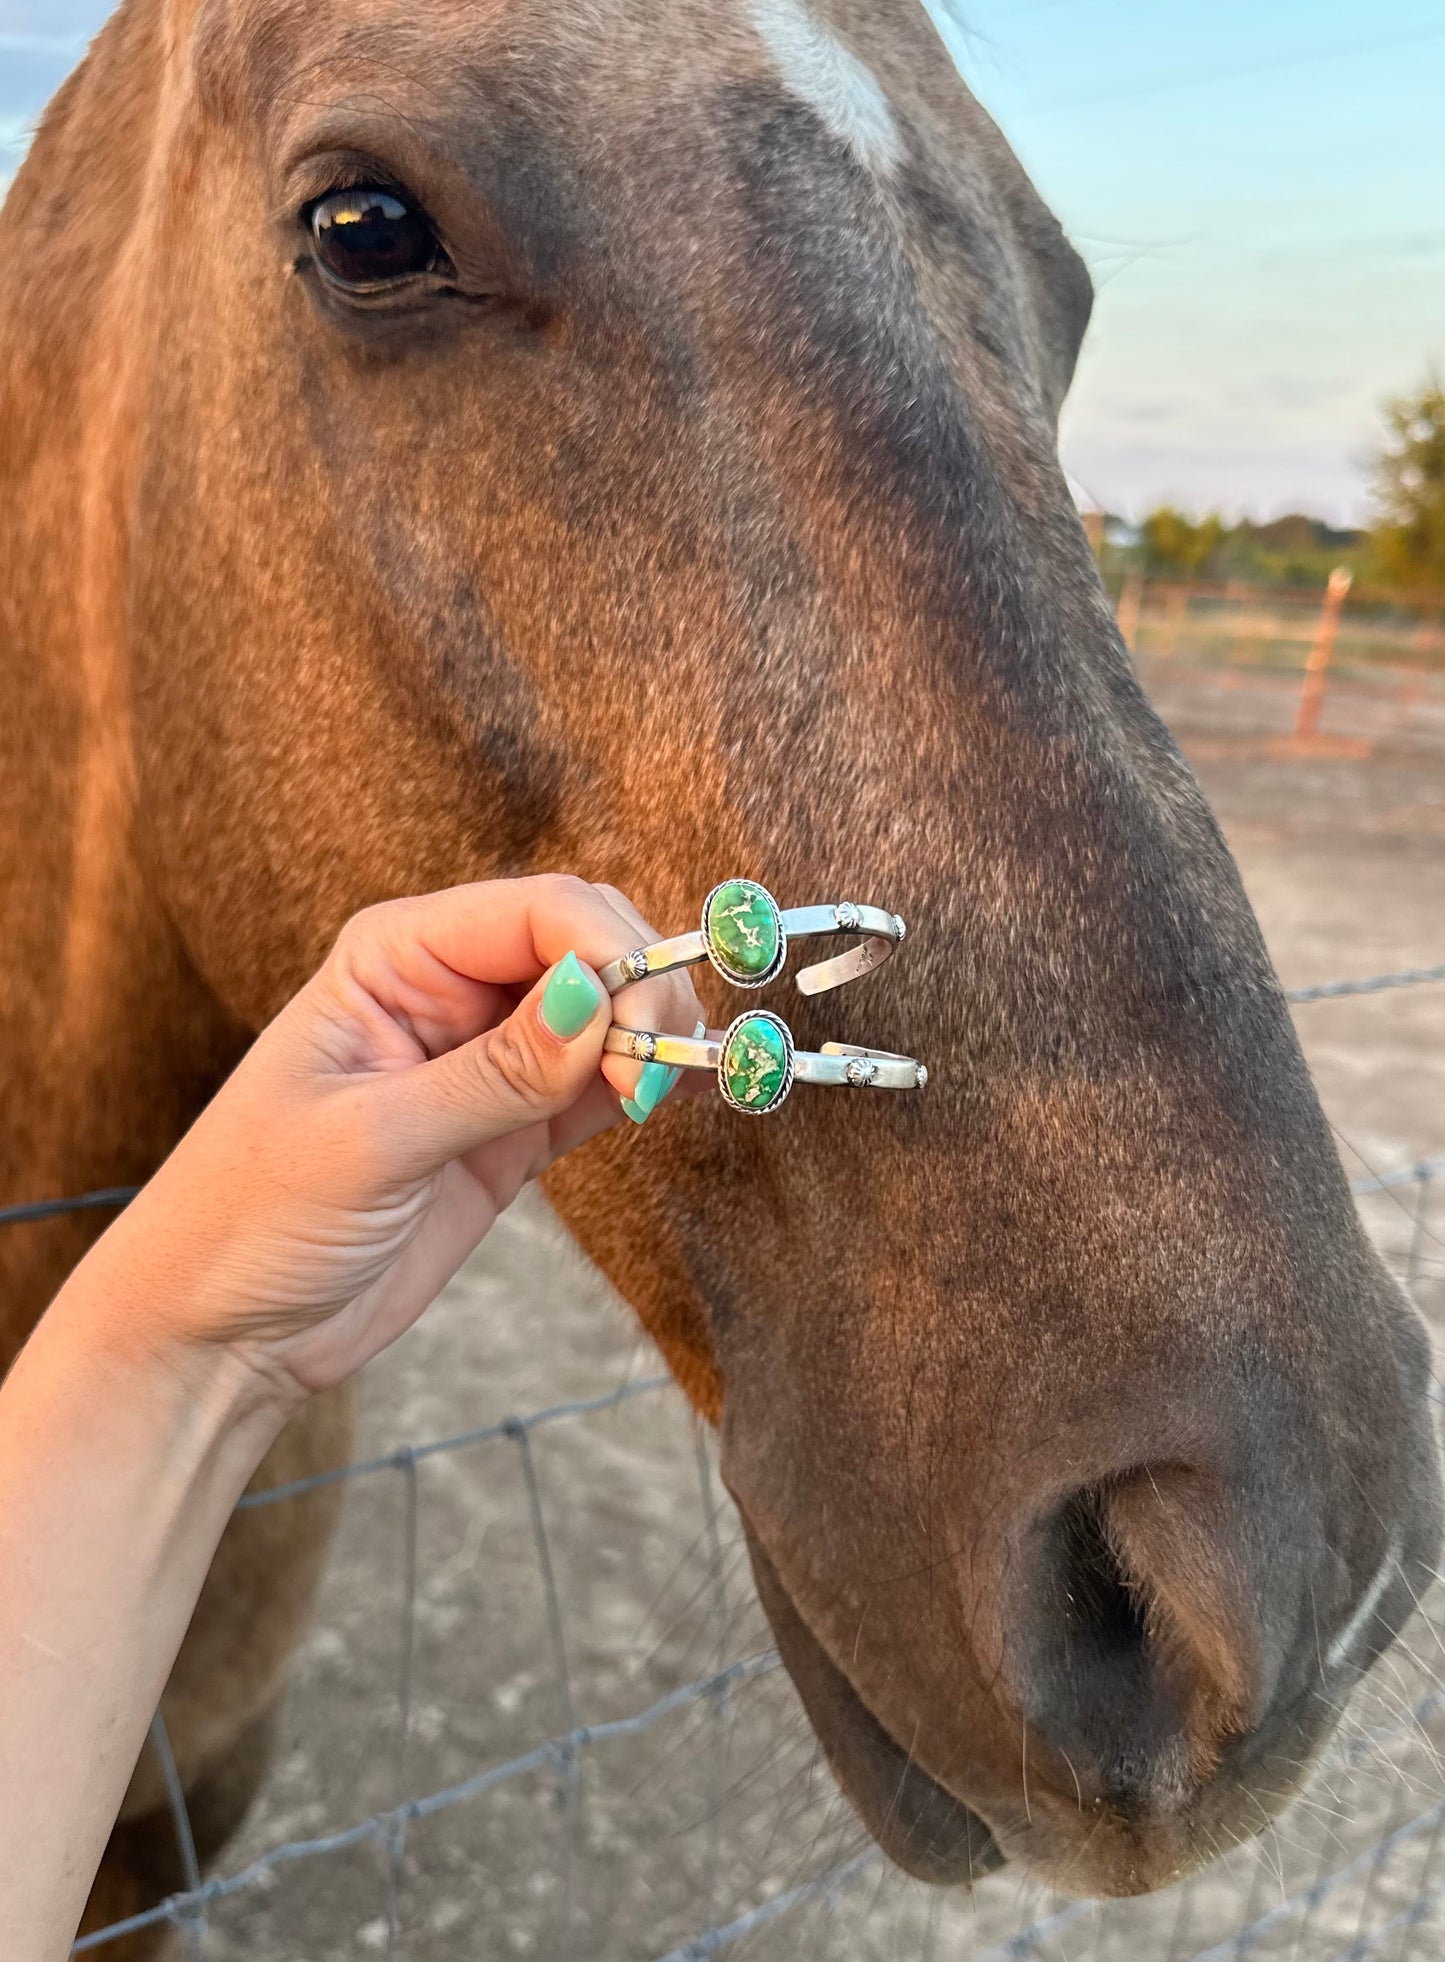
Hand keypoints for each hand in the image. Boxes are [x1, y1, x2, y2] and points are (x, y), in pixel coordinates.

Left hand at [74, 876, 703, 1408]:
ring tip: (664, 1092)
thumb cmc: (251, 1219)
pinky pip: (598, 1084)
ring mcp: (484, 1060)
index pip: (536, 910)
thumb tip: (598, 997)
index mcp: (394, 956)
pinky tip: (680, 1095)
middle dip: (641, 990)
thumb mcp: (370, 1143)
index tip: (642, 1024)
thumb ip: (492, 1074)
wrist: (220, 1334)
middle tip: (653, 1071)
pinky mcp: (511, 1129)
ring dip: (654, 1036)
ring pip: (605, 1012)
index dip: (608, 950)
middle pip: (585, 944)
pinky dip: (646, 1083)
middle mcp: (446, 989)